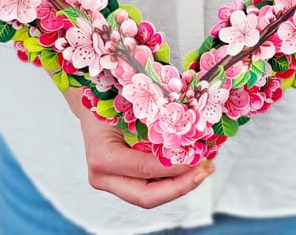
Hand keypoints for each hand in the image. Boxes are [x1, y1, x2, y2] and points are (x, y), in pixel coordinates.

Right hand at [64, 87, 214, 208]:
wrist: (90, 104)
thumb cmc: (109, 99)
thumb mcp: (130, 106)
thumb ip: (154, 121)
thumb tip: (189, 128)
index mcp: (102, 157)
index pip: (144, 169)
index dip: (174, 168)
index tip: (199, 160)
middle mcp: (102, 176)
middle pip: (146, 196)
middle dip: (180, 186)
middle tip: (205, 171)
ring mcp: (109, 183)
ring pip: (149, 196)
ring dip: (179, 185)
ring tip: (203, 169)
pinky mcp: (119, 183)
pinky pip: (147, 187)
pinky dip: (170, 180)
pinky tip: (188, 168)